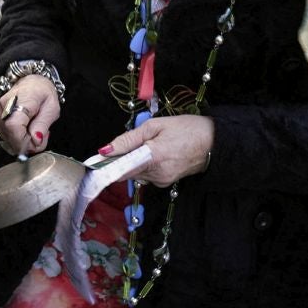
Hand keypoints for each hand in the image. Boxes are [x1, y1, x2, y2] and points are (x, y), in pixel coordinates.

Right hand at [0, 74, 61, 156]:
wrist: (32, 82)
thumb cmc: (43, 92)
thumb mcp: (51, 108)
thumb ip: (43, 124)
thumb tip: (35, 141)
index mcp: (20, 100)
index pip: (13, 126)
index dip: (23, 141)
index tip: (36, 144)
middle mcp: (4, 106)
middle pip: (9, 134)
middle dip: (26, 144)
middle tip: (41, 137)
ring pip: (6, 137)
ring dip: (22, 142)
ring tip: (34, 131)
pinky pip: (5, 135)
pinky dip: (16, 139)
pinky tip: (26, 132)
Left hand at [98, 114, 216, 185]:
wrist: (214, 143)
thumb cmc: (186, 129)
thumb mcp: (155, 126)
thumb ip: (128, 139)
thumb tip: (106, 149)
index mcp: (152, 158)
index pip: (120, 169)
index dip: (105, 166)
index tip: (93, 163)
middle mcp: (156, 174)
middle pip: (126, 171)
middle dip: (121, 160)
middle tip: (124, 145)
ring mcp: (162, 180)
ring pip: (136, 173)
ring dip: (133, 162)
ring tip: (146, 146)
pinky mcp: (166, 182)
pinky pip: (146, 175)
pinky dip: (144, 166)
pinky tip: (153, 154)